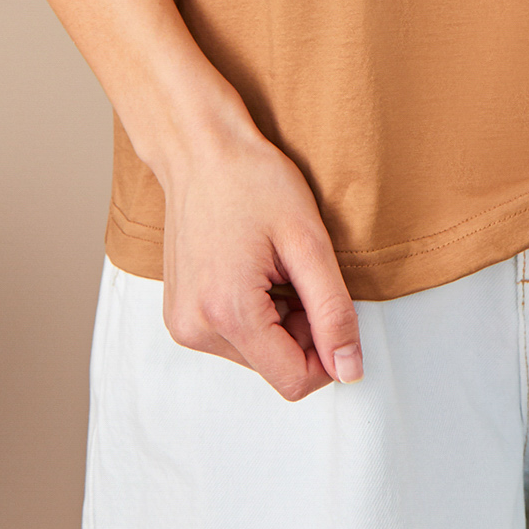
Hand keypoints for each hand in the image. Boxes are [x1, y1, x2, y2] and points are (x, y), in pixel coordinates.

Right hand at [155, 117, 364, 399]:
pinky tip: (250, 270)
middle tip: (298, 272)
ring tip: (272, 266)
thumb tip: (349, 370)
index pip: (295, 381)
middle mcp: (196, 329)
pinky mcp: (179, 316)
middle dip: (301, 331)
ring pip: (256, 355)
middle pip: (275, 369)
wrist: (199, 148)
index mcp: (229, 313)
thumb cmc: (252, 180)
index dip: (328, 352)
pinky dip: (253, 314)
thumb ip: (333, 312)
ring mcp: (183, 324)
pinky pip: (232, 338)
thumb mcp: (308, 241)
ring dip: (278, 322)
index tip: (329, 304)